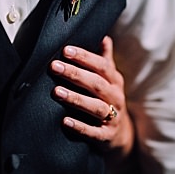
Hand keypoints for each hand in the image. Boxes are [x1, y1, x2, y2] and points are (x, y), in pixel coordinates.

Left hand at [50, 35, 133, 167]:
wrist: (120, 134)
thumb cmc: (107, 99)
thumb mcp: (109, 79)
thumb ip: (104, 59)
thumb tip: (105, 37)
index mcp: (114, 80)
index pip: (101, 65)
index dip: (84, 57)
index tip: (65, 50)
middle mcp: (115, 97)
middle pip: (96, 83)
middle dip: (75, 74)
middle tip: (54, 66)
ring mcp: (112, 117)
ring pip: (95, 106)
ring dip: (76, 98)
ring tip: (56, 91)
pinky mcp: (106, 136)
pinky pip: (94, 132)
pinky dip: (80, 127)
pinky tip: (64, 121)